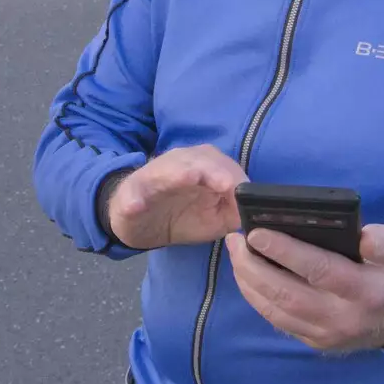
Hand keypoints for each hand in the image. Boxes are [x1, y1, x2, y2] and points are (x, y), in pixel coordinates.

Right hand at [106, 146, 247, 249]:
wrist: (141, 222)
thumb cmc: (182, 216)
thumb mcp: (214, 220)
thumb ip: (234, 213)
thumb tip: (251, 214)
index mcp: (205, 168)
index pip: (225, 167)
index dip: (235, 179)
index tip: (245, 194)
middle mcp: (181, 163)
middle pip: (201, 161)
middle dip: (213, 171)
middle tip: (225, 184)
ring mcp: (155, 175)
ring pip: (168, 169)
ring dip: (178, 173)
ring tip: (190, 177)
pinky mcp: (132, 191)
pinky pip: (132, 193)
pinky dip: (134, 200)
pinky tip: (136, 205)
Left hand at [226, 222, 383, 352]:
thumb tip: (363, 238)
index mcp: (368, 291)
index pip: (320, 270)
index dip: (286, 251)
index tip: (257, 232)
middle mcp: (344, 318)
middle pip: (288, 294)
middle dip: (254, 267)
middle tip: (235, 241)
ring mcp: (328, 334)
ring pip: (278, 311)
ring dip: (249, 283)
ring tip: (236, 254)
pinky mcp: (317, 341)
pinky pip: (280, 321)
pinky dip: (258, 299)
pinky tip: (248, 277)